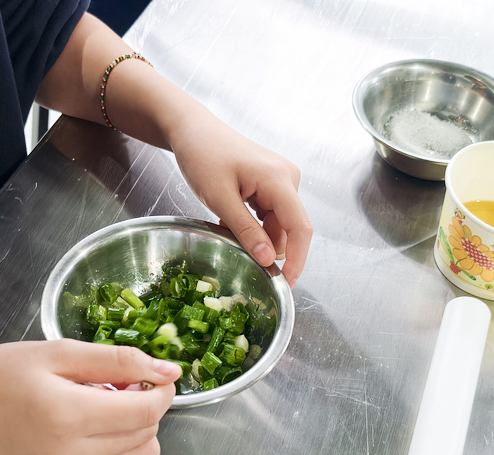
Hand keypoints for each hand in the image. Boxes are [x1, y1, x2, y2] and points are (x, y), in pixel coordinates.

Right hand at [0, 339, 180, 454]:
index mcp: (68, 416)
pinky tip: (104, 429)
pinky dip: (127, 451)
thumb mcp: (57, 353)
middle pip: (147, 434)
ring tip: (109, 405)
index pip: (147, 412)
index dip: (161, 389)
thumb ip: (117, 360)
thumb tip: (169, 371)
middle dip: (148, 404)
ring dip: (140, 429)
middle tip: (120, 382)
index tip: (153, 373)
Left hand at [169, 109, 311, 287]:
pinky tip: (230, 216)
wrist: (192, 130)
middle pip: (288, 229)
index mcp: (279, 179)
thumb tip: (267, 259)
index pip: (301, 228)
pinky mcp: (272, 183)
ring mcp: (282, 180)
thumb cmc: (202, 155)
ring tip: (225, 223)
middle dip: (266, 247)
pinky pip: (268, 215)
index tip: (287, 284)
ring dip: (255, 235)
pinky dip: (251, 224)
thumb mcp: (219, 198)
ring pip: (276, 225)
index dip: (298, 260)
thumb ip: (245, 230)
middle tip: (234, 249)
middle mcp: (288, 178)